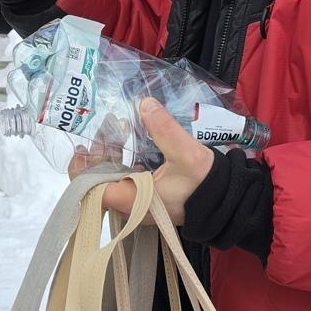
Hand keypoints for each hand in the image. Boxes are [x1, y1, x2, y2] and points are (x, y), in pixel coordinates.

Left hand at [72, 98, 214, 224]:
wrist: (229, 203)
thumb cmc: (206, 184)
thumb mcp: (186, 154)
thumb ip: (164, 129)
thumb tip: (145, 103)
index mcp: (133, 201)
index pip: (91, 191)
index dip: (81, 170)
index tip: (82, 148)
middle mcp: (131, 207)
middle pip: (99, 183)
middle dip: (98, 154)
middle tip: (106, 128)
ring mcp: (140, 204)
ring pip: (113, 180)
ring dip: (111, 156)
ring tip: (115, 129)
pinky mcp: (149, 199)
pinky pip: (127, 181)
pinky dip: (124, 162)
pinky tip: (128, 143)